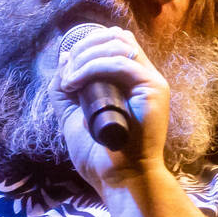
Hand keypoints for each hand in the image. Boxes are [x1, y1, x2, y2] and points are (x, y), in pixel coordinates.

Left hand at [47, 26, 170, 194]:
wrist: (119, 179)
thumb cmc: (99, 155)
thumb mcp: (73, 115)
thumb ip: (67, 89)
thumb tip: (63, 58)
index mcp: (130, 80)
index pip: (114, 42)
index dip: (86, 45)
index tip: (65, 68)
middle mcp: (144, 76)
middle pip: (115, 37)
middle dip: (83, 48)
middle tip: (66, 74)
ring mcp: (151, 81)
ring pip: (116, 46)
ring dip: (84, 58)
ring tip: (68, 81)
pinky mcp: (153, 89)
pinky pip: (119, 64)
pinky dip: (91, 68)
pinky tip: (74, 83)